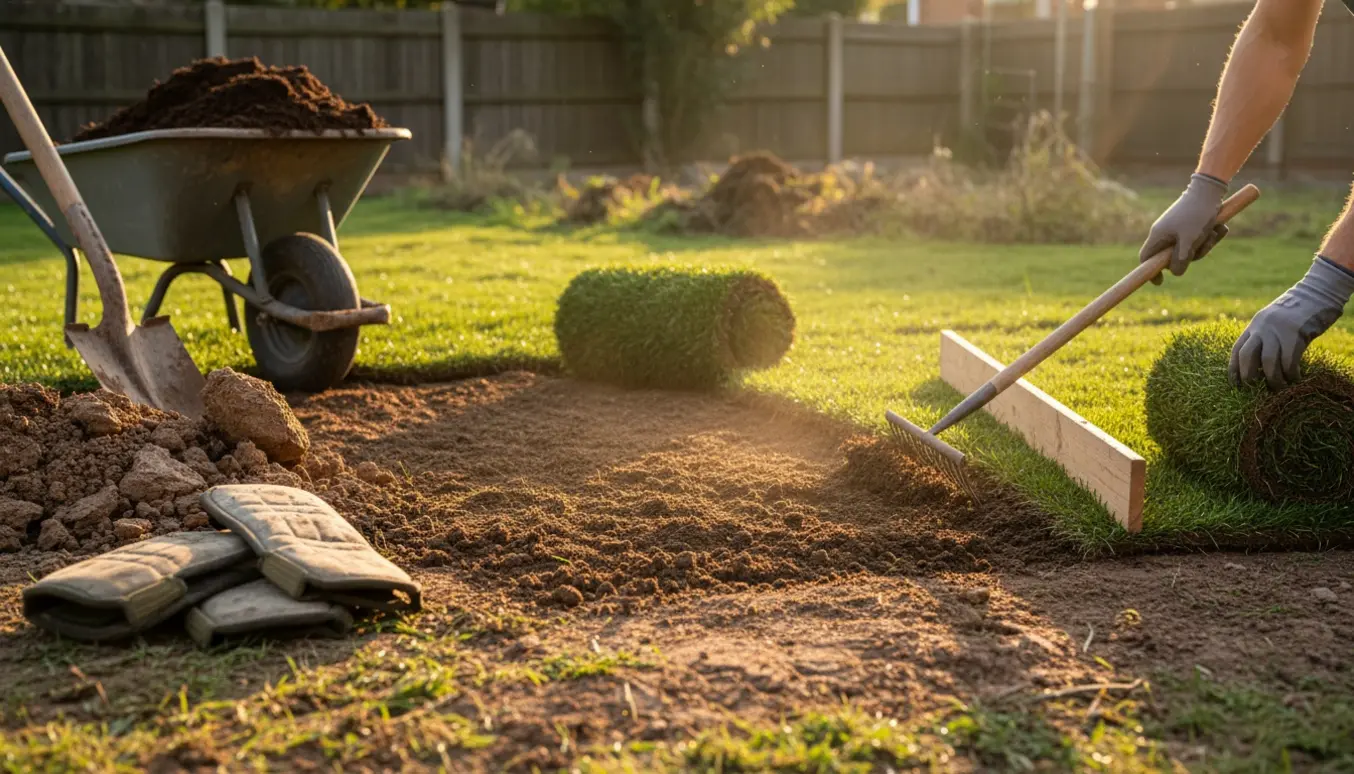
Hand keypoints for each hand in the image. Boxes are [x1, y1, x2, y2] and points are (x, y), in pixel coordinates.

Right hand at [1139, 173, 1229, 284]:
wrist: (1210, 188)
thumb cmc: (1197, 214)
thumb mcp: (1190, 241)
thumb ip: (1181, 260)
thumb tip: (1175, 272)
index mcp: (1158, 236)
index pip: (1146, 258)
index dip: (1150, 272)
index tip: (1160, 282)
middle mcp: (1165, 232)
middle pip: (1173, 256)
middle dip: (1192, 255)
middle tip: (1204, 245)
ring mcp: (1177, 227)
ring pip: (1189, 247)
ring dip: (1205, 244)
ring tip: (1215, 231)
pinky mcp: (1189, 222)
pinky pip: (1197, 237)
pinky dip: (1209, 235)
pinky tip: (1219, 227)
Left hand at [1229, 257, 1353, 390]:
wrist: (1317, 293)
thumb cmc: (1297, 312)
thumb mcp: (1273, 322)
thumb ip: (1264, 338)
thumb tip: (1260, 366)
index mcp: (1254, 325)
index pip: (1236, 350)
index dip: (1234, 370)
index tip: (1236, 385)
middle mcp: (1261, 327)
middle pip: (1247, 357)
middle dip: (1249, 377)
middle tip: (1256, 389)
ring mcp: (1278, 330)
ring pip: (1268, 362)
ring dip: (1273, 379)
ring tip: (1279, 387)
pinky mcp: (1296, 333)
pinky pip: (1289, 360)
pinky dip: (1291, 373)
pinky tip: (1295, 378)